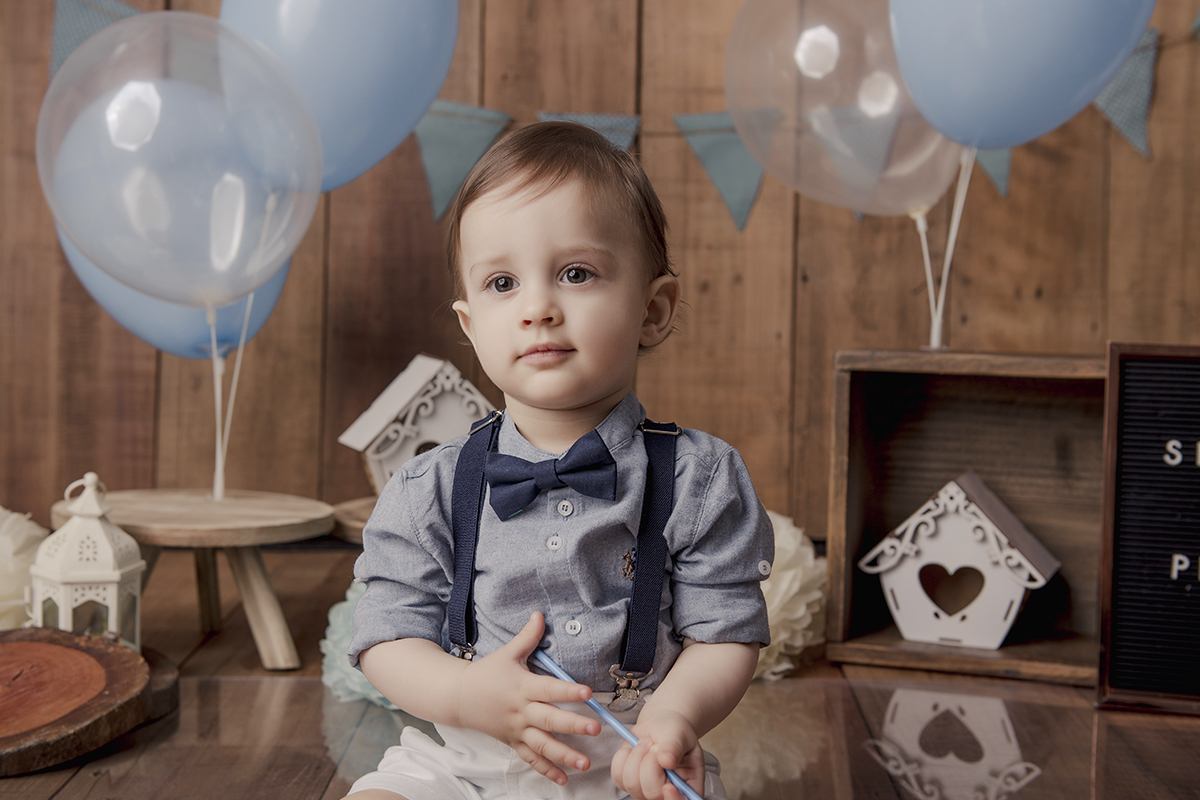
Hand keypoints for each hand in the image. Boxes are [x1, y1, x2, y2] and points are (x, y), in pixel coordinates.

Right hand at [456, 612, 600, 784]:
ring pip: (542, 745)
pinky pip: (530, 759)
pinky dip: (546, 771)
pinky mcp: (512, 742)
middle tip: (595, 728)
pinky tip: (564, 779)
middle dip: (573, 725)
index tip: (587, 692)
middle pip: (549, 720)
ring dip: (564, 755)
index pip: (549, 689)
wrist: (459, 697)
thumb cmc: (487, 673)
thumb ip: (528, 637)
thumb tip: (540, 614)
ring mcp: (516, 730)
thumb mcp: (507, 653)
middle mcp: (521, 711)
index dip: (568, 690)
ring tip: (585, 763)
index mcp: (522, 687)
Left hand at [611, 708, 704, 799]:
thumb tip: (667, 761)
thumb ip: (675, 746)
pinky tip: (634, 748)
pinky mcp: (628, 781)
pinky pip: (618, 775)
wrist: (659, 726)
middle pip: (651, 792)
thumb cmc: (675, 732)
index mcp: (687, 786)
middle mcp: (666, 792)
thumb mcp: (680, 734)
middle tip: (655, 745)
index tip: (667, 787)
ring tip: (647, 743)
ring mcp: (645, 790)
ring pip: (631, 784)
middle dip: (649, 764)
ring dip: (636, 757)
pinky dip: (622, 757)